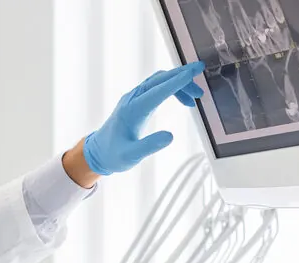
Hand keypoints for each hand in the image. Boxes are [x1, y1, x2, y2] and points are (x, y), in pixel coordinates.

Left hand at [83, 62, 205, 175]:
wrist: (97, 153)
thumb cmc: (113, 155)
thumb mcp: (131, 156)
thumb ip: (149, 146)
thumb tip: (170, 136)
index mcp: (133, 110)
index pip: (159, 90)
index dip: (178, 80)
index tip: (195, 70)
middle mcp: (133, 100)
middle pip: (160, 79)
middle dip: (181, 75)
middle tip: (201, 72)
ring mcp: (134, 99)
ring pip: (159, 81)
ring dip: (178, 83)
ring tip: (196, 97)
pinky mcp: (136, 102)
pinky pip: (157, 88)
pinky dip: (172, 89)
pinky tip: (184, 101)